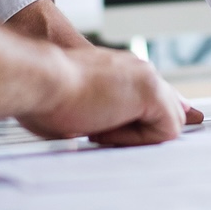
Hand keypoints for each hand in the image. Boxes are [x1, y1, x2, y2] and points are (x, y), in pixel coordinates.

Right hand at [18, 46, 185, 146]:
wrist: (40, 81)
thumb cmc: (44, 96)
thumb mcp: (75, 107)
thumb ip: (98, 116)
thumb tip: (96, 134)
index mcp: (120, 70)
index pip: (154, 96)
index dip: (152, 120)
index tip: (145, 137)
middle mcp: (137, 69)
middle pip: (169, 107)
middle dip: (146, 132)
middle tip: (104, 136)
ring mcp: (146, 77)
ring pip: (169, 122)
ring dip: (139, 137)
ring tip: (101, 131)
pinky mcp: (151, 91)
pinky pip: (166, 131)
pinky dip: (139, 140)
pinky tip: (108, 130)